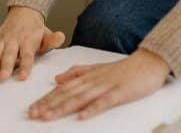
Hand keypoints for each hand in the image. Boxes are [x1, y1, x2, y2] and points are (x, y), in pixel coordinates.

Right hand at [0, 6, 64, 80]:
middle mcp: (14, 40)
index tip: (23, 76)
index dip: (25, 65)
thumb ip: (53, 39)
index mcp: (28, 40)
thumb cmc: (35, 29)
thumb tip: (61, 36)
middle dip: (6, 65)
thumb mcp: (46, 33)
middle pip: (9, 54)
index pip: (27, 55)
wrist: (24, 11)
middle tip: (3, 77)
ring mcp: (2, 39)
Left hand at [27, 49, 170, 120]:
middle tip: (33, 114)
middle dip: (48, 105)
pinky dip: (92, 109)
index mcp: (86, 76)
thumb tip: (57, 79)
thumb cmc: (123, 69)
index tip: (32, 108)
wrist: (148, 62)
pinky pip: (104, 102)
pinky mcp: (119, 93)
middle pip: (67, 94)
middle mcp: (92, 80)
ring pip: (80, 98)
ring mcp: (106, 86)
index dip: (46, 98)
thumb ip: (76, 72)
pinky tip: (82, 117)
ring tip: (48, 116)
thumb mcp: (96, 68)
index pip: (62, 89)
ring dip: (63, 107)